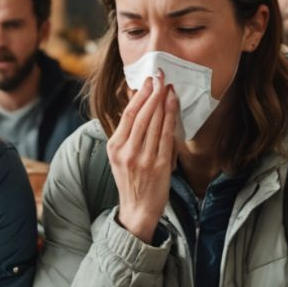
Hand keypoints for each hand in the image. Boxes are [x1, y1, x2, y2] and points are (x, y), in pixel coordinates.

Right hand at [108, 75, 177, 242]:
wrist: (137, 210)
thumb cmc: (131, 180)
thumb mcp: (120, 155)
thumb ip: (127, 130)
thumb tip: (133, 101)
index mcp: (114, 147)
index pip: (127, 115)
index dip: (139, 95)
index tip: (147, 80)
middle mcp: (127, 152)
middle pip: (141, 115)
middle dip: (152, 92)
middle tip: (160, 75)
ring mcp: (143, 159)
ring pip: (154, 123)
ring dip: (162, 101)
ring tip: (168, 86)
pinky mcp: (159, 166)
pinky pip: (166, 136)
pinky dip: (170, 117)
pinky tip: (173, 105)